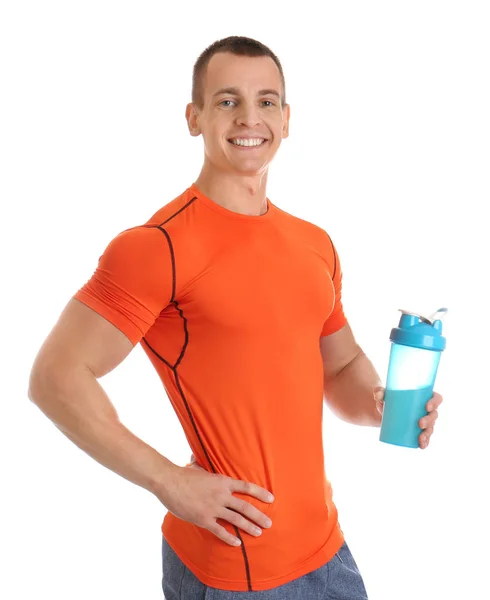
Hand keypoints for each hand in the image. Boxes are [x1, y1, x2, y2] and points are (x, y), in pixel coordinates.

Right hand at [155, 456, 273, 546]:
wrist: (168, 482)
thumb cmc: (182, 473)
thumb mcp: (197, 467)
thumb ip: (203, 465)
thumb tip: (197, 457)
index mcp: (222, 481)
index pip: (246, 487)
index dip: (260, 493)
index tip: (271, 498)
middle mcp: (221, 495)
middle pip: (245, 506)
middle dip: (259, 516)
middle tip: (269, 523)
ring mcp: (213, 508)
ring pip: (236, 519)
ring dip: (249, 527)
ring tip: (258, 533)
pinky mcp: (203, 519)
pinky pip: (219, 531)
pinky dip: (229, 537)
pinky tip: (237, 543)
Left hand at [374, 386, 442, 448]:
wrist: (384, 411)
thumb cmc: (388, 398)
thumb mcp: (384, 394)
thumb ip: (379, 391)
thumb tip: (378, 395)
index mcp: (425, 396)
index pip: (436, 398)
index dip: (435, 402)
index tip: (427, 406)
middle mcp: (427, 409)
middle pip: (434, 414)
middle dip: (429, 420)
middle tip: (419, 423)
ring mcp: (424, 420)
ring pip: (431, 427)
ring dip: (428, 433)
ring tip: (420, 438)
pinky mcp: (418, 430)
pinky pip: (425, 437)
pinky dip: (425, 442)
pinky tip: (422, 446)